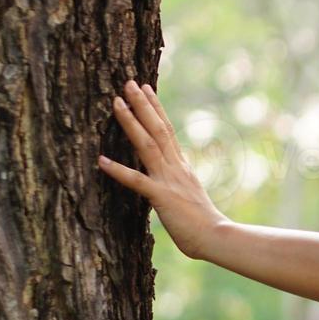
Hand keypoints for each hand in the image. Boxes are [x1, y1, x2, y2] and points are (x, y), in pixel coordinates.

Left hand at [97, 79, 229, 259]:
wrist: (217, 237)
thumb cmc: (203, 225)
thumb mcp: (188, 197)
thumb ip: (177, 185)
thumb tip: (168, 182)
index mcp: (181, 167)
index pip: (167, 130)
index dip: (155, 108)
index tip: (145, 88)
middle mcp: (175, 167)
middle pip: (157, 129)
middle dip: (142, 104)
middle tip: (128, 82)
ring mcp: (169, 180)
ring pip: (147, 145)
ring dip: (131, 122)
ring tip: (116, 102)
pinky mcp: (162, 197)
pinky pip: (137, 181)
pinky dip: (119, 170)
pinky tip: (101, 160)